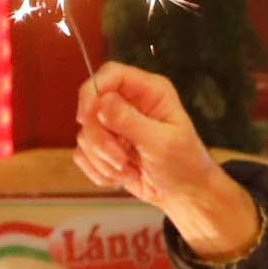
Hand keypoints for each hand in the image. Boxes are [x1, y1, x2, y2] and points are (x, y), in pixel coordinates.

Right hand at [72, 64, 260, 259]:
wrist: (183, 194)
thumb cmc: (184, 165)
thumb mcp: (161, 143)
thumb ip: (130, 122)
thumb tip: (102, 103)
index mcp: (149, 92)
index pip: (111, 74)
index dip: (93, 91)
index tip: (86, 117)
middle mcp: (129, 103)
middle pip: (91, 107)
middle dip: (101, 140)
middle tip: (121, 160)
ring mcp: (115, 125)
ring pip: (85, 134)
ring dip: (103, 159)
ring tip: (129, 169)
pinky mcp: (105, 146)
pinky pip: (83, 154)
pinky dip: (100, 171)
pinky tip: (121, 176)